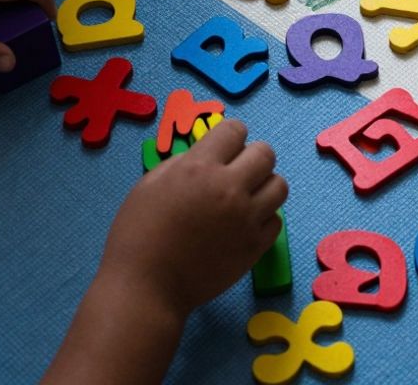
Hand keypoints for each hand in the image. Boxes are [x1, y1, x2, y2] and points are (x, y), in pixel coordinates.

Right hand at [98, 121, 286, 314]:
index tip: (222, 149)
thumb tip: (207, 156)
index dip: (229, 137)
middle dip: (251, 157)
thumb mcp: (149, 184)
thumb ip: (182, 163)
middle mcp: (228, 188)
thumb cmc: (137, 235)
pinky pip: (276, 220)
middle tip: (236, 172)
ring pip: (279, 185)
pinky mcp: (255, 247)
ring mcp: (246, 218)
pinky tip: (243, 224)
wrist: (146, 287)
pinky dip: (263, 218)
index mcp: (199, 168)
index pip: (235, 130)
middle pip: (265, 153)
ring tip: (245, 197)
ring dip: (263, 186)